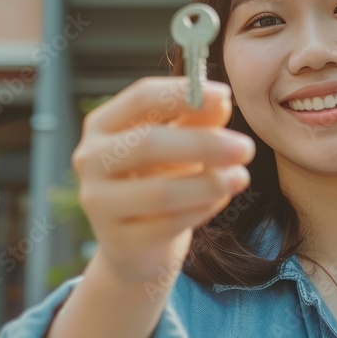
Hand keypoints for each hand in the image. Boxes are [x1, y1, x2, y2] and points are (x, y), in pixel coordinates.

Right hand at [72, 77, 254, 284]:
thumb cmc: (160, 178)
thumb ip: (199, 119)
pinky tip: (220, 200)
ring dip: (209, 183)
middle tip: (246, 148)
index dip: (182, 95)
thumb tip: (221, 100)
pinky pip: (168, 224)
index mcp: (103, 125)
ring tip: (240, 177)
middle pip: (147, 143)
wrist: (140, 243)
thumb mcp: (180, 142)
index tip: (225, 94)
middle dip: (204, 144)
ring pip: (159, 192)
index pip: (140, 99)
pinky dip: (201, 210)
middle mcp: (90, 160)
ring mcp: (98, 203)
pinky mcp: (117, 241)